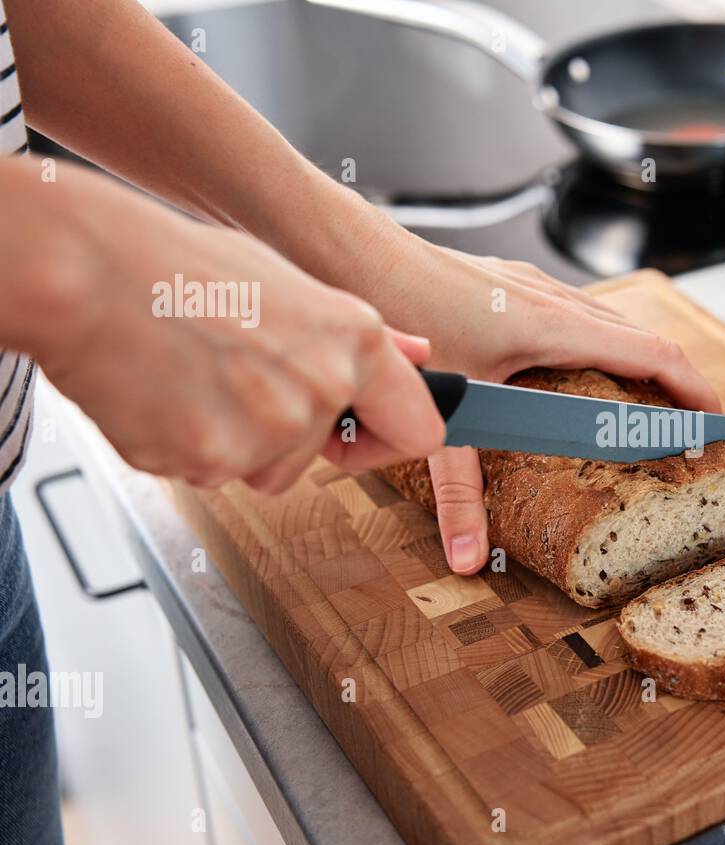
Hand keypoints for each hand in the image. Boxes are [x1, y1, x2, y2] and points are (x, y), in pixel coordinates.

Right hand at [15, 164, 446, 493]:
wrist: (81, 271)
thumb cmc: (177, 267)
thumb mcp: (288, 282)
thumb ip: (360, 335)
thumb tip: (418, 356)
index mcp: (354, 341)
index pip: (421, 430)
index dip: (390, 437)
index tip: (365, 433)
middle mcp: (322, 390)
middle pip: (320, 455)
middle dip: (286, 433)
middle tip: (233, 376)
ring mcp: (266, 432)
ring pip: (264, 469)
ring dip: (234, 442)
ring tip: (193, 376)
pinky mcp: (208, 461)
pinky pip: (209, 474)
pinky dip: (185, 446)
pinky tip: (163, 393)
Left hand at [349, 225, 722, 574]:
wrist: (350, 255)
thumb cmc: (400, 318)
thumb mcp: (437, 416)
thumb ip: (458, 491)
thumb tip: (470, 558)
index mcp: (557, 328)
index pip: (656, 357)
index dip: (696, 390)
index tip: (720, 422)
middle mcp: (554, 301)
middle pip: (643, 339)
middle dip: (675, 382)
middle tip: (688, 426)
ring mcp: (531, 287)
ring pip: (610, 323)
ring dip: (638, 361)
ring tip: (644, 404)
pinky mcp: (508, 284)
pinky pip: (578, 314)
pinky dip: (600, 346)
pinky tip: (574, 372)